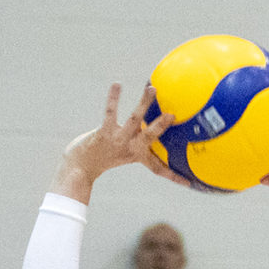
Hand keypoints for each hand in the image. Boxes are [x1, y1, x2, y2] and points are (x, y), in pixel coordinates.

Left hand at [62, 82, 176, 191]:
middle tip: (173, 115)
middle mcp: (129, 147)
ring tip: (151, 89)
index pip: (159, 169)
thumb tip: (146, 131)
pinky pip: (110, 112)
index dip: (174, 177)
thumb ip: (137, 142)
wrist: (80, 167)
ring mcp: (117, 139)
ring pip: (133, 119)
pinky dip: (114, 98)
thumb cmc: (102, 158)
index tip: (189, 183)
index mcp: (137, 155)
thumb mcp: (123, 152)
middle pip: (149, 137)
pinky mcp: (103, 132)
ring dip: (143, 104)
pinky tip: (117, 84)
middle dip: (160, 126)